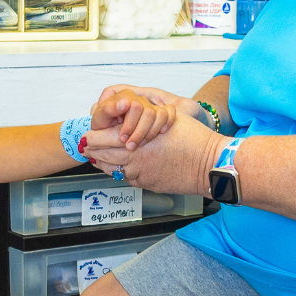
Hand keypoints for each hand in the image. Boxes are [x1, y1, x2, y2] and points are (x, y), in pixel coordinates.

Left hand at [83, 113, 223, 196]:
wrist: (210, 165)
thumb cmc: (194, 139)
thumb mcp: (168, 117)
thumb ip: (146, 116)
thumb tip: (131, 111)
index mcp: (136, 141)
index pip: (101, 140)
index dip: (91, 138)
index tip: (85, 136)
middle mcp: (135, 161)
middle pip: (103, 157)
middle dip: (93, 151)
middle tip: (86, 147)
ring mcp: (141, 176)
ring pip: (114, 170)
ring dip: (107, 163)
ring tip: (99, 157)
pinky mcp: (149, 185)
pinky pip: (129, 179)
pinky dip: (122, 172)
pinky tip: (122, 167)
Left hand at [88, 88, 176, 149]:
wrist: (105, 133)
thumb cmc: (103, 126)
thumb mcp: (99, 120)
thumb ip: (108, 110)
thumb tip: (125, 103)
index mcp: (123, 95)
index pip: (135, 106)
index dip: (129, 124)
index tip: (122, 138)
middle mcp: (138, 98)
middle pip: (149, 112)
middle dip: (139, 132)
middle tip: (129, 145)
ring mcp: (149, 104)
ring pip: (160, 115)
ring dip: (150, 133)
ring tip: (138, 145)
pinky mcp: (158, 111)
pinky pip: (169, 113)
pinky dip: (166, 124)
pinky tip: (159, 134)